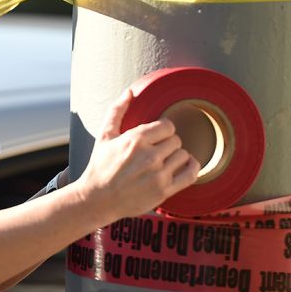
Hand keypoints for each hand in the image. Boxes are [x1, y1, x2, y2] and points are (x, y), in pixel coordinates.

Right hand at [77, 88, 199, 222]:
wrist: (97, 199)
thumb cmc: (100, 166)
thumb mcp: (104, 135)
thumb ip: (117, 111)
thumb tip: (130, 91)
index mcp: (136, 139)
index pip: (168, 126)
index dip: (164, 130)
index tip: (158, 136)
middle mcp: (149, 157)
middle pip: (176, 141)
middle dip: (168, 144)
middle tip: (158, 150)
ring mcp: (158, 175)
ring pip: (184, 155)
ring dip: (177, 157)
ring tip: (166, 160)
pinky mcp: (164, 191)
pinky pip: (190, 175)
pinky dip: (192, 167)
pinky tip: (186, 165)